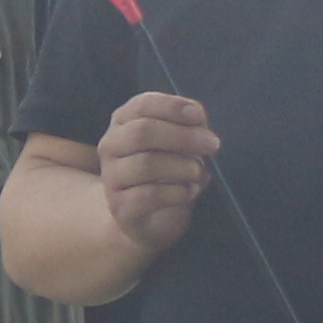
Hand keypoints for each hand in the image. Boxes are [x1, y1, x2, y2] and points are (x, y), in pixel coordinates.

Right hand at [96, 91, 221, 258]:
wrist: (148, 217)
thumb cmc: (167, 170)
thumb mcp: (178, 142)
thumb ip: (188, 127)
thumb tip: (199, 124)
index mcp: (123, 122)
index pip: (142, 105)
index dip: (173, 107)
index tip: (200, 117)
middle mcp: (110, 146)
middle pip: (142, 132)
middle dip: (183, 137)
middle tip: (212, 145)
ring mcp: (111, 178)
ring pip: (146, 164)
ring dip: (183, 167)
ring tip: (200, 174)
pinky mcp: (119, 207)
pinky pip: (150, 196)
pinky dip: (178, 192)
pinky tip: (191, 192)